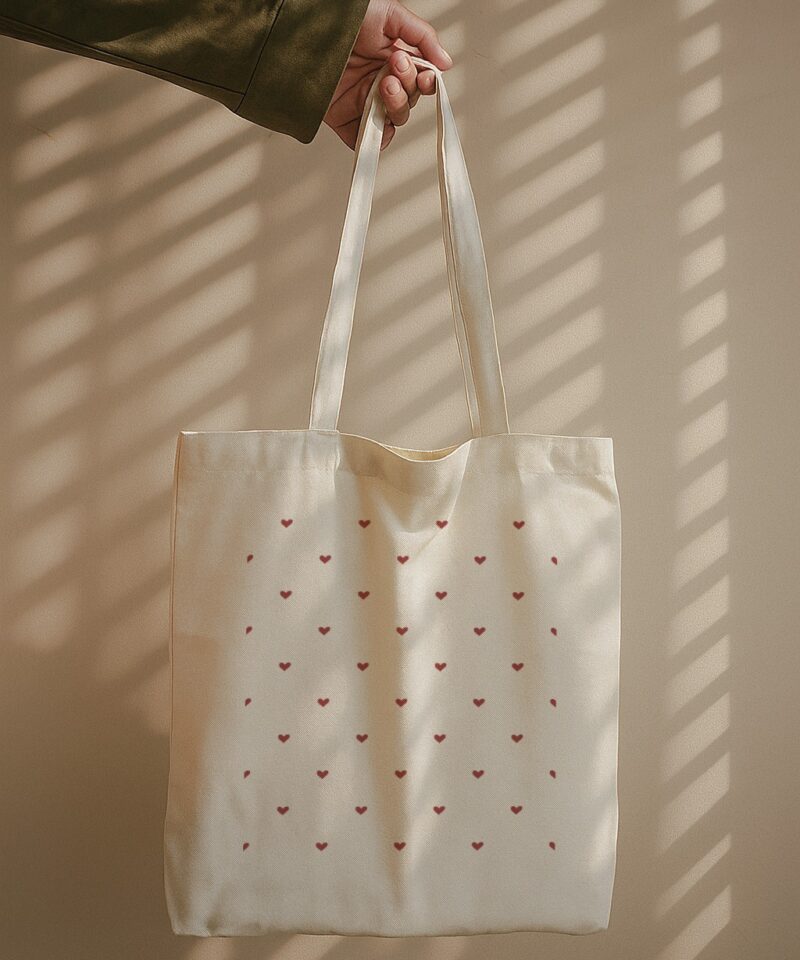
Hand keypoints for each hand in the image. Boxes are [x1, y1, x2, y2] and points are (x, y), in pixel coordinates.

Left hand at [323, 0, 452, 150]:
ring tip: (384, 85)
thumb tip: (446, 64)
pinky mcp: (344, 119)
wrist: (305, 27)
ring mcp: (363, 102)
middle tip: (393, 69)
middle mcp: (380, 82)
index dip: (425, 83)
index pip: (419, 82)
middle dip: (407, 88)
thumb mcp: (391, 14)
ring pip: (393, 122)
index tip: (424, 76)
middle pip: (409, 102)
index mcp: (393, 60)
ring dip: (396, 107)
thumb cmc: (344, 15)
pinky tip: (377, 124)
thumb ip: (422, 37)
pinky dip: (374, 140)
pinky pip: (365, 140)